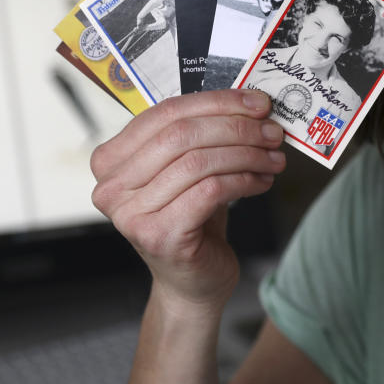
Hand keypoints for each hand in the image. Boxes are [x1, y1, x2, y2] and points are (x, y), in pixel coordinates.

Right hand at [91, 90, 285, 313]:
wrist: (191, 282)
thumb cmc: (190, 219)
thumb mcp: (185, 169)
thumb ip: (198, 134)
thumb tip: (248, 101)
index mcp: (110, 159)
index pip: (165, 112)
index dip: (216, 102)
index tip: (256, 103)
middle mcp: (111, 186)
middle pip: (182, 135)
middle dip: (236, 127)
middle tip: (271, 131)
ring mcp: (131, 214)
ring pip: (199, 162)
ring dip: (246, 155)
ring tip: (273, 158)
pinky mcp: (160, 236)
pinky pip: (210, 191)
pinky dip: (243, 180)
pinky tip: (262, 182)